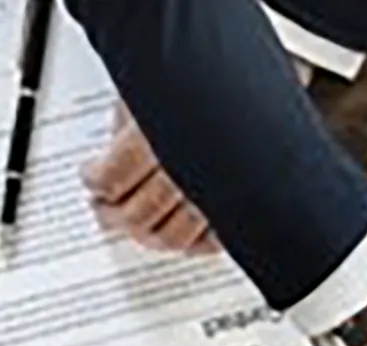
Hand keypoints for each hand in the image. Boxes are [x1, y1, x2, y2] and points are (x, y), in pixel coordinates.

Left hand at [83, 59, 313, 254]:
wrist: (274, 81)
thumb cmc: (215, 80)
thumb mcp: (157, 88)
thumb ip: (130, 123)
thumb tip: (109, 153)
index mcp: (162, 135)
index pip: (112, 179)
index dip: (96, 182)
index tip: (92, 178)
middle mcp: (192, 170)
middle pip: (138, 216)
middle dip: (115, 216)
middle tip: (105, 209)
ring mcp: (218, 195)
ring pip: (171, 238)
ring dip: (146, 234)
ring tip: (134, 223)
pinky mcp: (242, 210)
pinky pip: (211, 245)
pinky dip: (192, 244)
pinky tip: (180, 234)